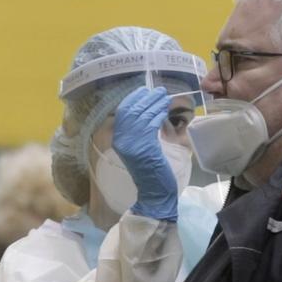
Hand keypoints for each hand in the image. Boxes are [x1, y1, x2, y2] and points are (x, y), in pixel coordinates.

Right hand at [112, 86, 178, 220]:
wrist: (153, 192)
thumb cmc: (149, 170)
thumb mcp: (139, 148)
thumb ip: (138, 131)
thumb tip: (146, 108)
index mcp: (117, 140)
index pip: (122, 112)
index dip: (132, 99)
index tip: (143, 91)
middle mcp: (121, 140)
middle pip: (132, 111)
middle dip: (145, 97)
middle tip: (157, 90)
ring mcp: (132, 144)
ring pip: (142, 115)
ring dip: (154, 103)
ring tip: (163, 96)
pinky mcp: (144, 147)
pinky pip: (151, 124)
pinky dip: (158, 114)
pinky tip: (164, 109)